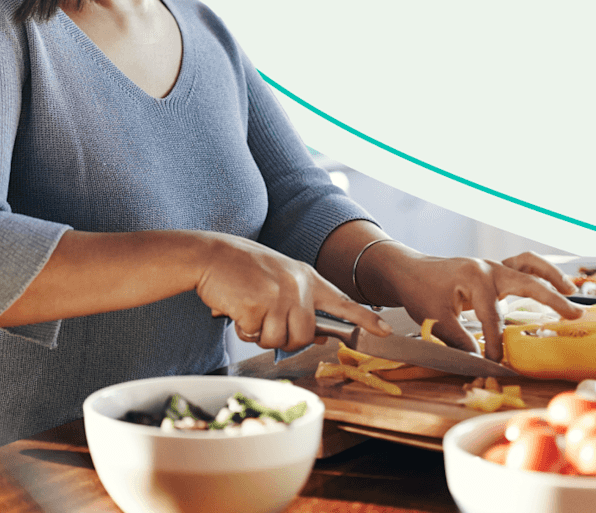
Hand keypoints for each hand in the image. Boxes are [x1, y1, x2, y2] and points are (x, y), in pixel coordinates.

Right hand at [195, 233, 390, 352]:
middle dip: (285, 338)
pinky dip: (243, 329)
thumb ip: (301, 303)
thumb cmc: (242, 269)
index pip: (342, 301)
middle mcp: (297, 286)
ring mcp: (278, 296)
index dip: (364, 319)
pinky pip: (255, 336)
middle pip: (304, 335)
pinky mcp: (257, 306)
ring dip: (261, 334)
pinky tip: (236, 309)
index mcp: (306, 277)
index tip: (385, 332)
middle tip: (265, 322)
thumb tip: (321, 336)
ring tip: (249, 311)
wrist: (210, 255)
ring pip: (280, 340)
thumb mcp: (279, 279)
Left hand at [367, 247, 581, 361]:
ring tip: (572, 292)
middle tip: (574, 316)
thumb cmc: (419, 290)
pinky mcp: (493, 270)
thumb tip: (480, 360)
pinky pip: (522, 265)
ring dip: (552, 277)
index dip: (496, 343)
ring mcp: (493, 266)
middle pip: (527, 283)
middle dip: (552, 300)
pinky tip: (555, 284)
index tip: (496, 362)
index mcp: (474, 278)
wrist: (408, 270)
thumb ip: (459, 339)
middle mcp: (488, 268)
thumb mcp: (434, 318)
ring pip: (529, 265)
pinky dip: (540, 273)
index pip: (493, 317)